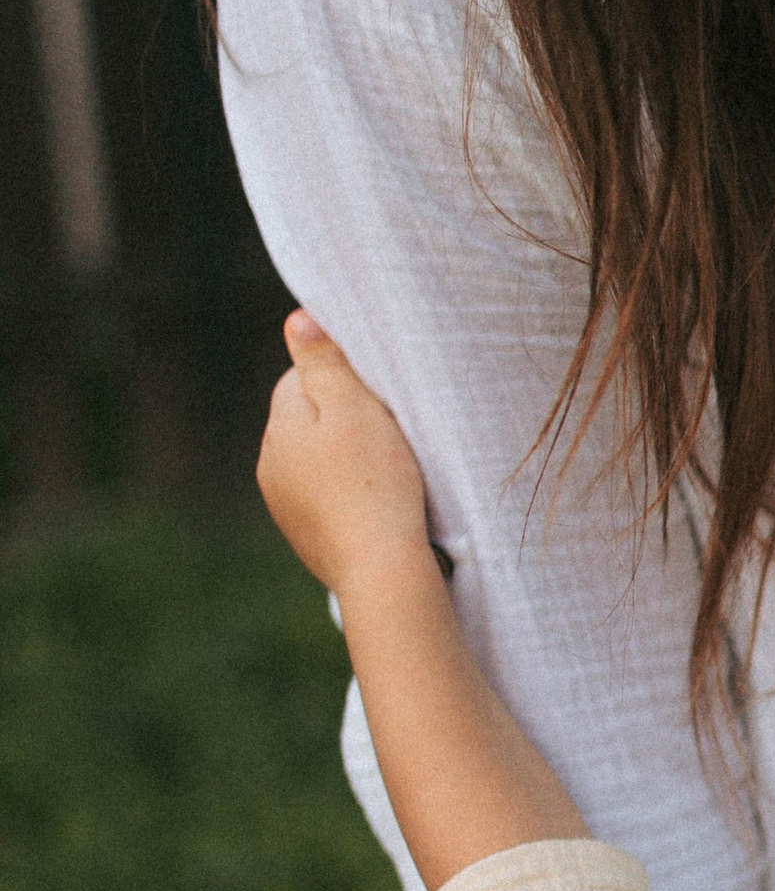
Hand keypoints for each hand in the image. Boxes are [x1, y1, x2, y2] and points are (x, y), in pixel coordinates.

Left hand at [256, 314, 433, 601]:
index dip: (341, 381)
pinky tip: (377, 504)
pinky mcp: (307, 537)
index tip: (377, 399)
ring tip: (386, 472)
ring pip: (317, 460)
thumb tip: (296, 320)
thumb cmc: (376, 483)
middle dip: (343, 420)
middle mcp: (270, 466)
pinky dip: (349, 494)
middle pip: (307, 421)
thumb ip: (324, 362)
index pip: (298, 379)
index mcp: (279, 429)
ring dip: (346, 458)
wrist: (381, 571)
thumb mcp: (355, 409)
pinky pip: (326, 497)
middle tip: (388, 434)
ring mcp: (285, 506)